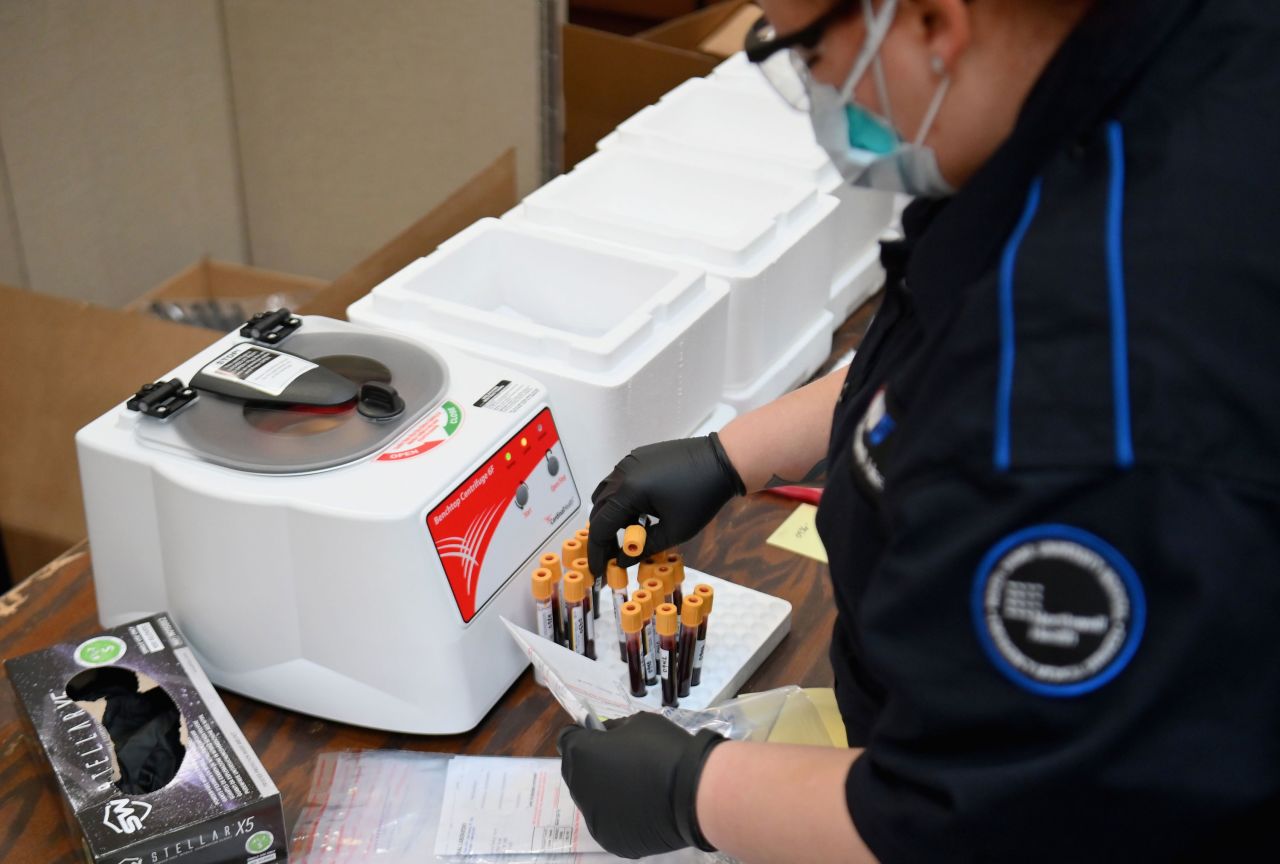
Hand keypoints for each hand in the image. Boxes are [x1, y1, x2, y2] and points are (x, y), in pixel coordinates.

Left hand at [558, 712, 724, 858]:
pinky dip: (619, 814)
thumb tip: (606, 737)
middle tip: (620, 761)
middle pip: (576, 771)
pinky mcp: (610, 840)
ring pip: (591, 798)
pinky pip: (607, 821)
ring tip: (636, 788)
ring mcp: (593, 817)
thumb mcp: (637, 723)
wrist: (693, 792)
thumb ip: (614, 730)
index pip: (567, 739)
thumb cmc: (664, 749)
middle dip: (591, 763)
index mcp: (581, 754)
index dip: (582, 735)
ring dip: (604, 790)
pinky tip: (642, 808)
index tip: (600, 736)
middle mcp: (579, 787)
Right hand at [587, 433, 744, 575]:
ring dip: (612, 516)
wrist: (721, 462)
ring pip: (607, 494)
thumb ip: (644, 549)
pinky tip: (641, 513)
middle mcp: (622, 473)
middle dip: (603, 535)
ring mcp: (629, 461)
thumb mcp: (675, 531)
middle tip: (613, 556)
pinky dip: (623, 500)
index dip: (597, 552)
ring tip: (631, 534)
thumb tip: (622, 562)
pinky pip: (619, 481)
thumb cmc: (702, 496)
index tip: (598, 571)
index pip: (601, 527)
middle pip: (599, 510)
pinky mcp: (638, 456)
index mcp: (628, 491)